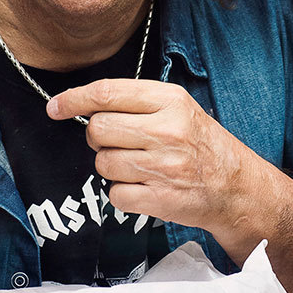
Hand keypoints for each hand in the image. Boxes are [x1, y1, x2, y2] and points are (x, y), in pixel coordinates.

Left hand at [47, 80, 273, 239]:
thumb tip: (85, 103)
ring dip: (112, 166)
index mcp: (170, 101)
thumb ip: (139, 102)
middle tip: (118, 142)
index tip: (55, 107)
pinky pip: (115, 194)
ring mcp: (164, 167)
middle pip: (98, 128)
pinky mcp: (160, 199)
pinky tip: (143, 187)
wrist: (237, 187)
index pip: (107, 93)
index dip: (73, 99)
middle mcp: (167, 131)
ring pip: (103, 163)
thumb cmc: (202, 145)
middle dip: (98, 137)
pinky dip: (122, 193)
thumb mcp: (180, 109)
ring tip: (138, 166)